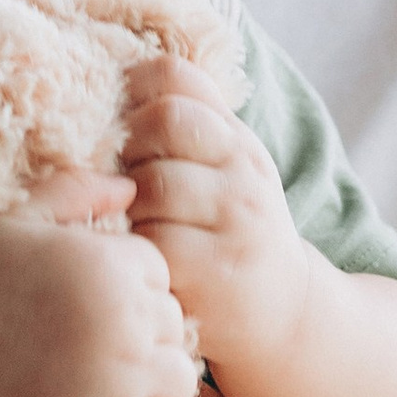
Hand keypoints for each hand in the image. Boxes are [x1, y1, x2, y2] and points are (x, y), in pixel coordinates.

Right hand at [0, 206, 199, 396]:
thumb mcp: (15, 221)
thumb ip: (75, 192)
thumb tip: (130, 186)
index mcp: (108, 262)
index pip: (159, 273)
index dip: (128, 290)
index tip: (88, 308)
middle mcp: (124, 315)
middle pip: (173, 325)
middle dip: (141, 335)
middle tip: (91, 350)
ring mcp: (121, 375)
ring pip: (181, 379)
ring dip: (152, 385)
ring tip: (107, 387)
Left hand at [115, 55, 314, 391]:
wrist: (286, 319)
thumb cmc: (232, 240)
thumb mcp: (225, 177)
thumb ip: (184, 135)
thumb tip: (110, 88)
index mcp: (237, 139)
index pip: (176, 77)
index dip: (131, 91)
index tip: (117, 125)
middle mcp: (243, 170)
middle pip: (162, 121)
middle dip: (125, 148)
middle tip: (118, 183)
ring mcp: (235, 219)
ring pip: (150, 183)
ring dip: (125, 205)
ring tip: (127, 226)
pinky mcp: (216, 271)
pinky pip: (151, 241)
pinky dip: (132, 249)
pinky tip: (137, 260)